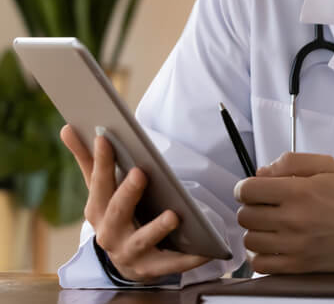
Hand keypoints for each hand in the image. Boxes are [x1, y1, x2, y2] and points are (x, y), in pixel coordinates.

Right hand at [60, 125, 211, 282]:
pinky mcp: (150, 268)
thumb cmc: (116, 214)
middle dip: (128, 193)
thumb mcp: (102, 190)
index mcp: (97, 210)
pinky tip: (204, 251)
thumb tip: (67, 128)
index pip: (98, 183)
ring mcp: (129, 252)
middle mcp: (109, 233)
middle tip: (140, 173)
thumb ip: (88, 160)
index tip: (105, 138)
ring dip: (157, 228)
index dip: (101, 161)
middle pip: (117, 211)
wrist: (127, 260)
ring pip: (142, 240)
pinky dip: (186, 259)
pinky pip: (170, 264)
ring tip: (173, 215)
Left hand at [234, 151, 333, 273]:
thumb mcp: (327, 166)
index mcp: (299, 191)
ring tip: (270, 226)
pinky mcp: (296, 265)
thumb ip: (292, 161)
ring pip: (250, 239)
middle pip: (245, 215)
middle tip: (265, 207)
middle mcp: (293, 219)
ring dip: (256, 231)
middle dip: (251, 208)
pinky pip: (259, 264)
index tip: (251, 190)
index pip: (248, 190)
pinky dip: (260, 255)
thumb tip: (262, 172)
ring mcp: (294, 245)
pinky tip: (271, 245)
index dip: (245, 188)